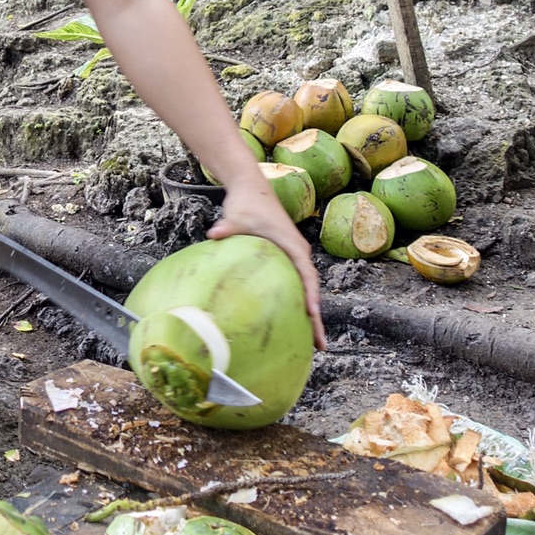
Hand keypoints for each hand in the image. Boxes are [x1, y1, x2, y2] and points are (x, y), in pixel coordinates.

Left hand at [208, 185, 327, 350]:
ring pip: (305, 290)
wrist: (251, 188)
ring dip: (309, 314)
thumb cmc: (248, 203)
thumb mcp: (238, 216)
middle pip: (312, 290)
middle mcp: (298, 254)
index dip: (312, 297)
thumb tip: (214, 234)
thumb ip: (228, 227)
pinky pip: (294, 285)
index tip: (314, 317)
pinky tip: (289, 321)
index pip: (308, 276)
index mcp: (294, 247)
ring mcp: (293, 257)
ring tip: (311, 342)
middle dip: (316, 318)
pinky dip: (297, 303)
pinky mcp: (285, 259)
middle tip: (320, 345)